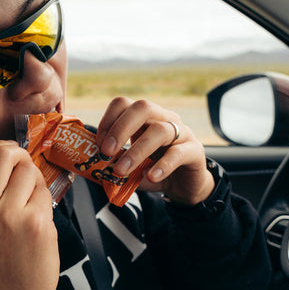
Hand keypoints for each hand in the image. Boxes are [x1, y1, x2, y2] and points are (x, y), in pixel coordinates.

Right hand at [0, 141, 58, 289]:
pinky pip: (44, 192)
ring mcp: (10, 217)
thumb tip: (9, 154)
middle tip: (24, 168)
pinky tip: (39, 218)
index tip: (8, 157)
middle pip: (2, 154)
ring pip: (28, 171)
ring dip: (34, 180)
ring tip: (30, 202)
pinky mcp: (37, 224)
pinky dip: (44, 199)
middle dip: (18, 155)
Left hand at [95, 97, 214, 205]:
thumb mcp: (130, 166)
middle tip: (107, 152)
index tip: (98, 144)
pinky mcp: (194, 151)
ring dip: (136, 151)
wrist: (184, 185)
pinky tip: (150, 176)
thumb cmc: (153, 170)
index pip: (124, 104)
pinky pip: (178, 153)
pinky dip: (162, 165)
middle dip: (120, 129)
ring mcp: (182, 133)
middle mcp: (164, 119)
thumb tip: (94, 170)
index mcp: (145, 118)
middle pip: (143, 107)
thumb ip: (114, 164)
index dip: (108, 121)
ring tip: (122, 170)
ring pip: (160, 130)